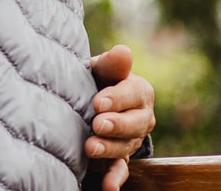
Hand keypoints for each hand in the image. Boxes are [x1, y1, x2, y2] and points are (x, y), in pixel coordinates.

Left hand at [84, 45, 155, 190]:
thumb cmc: (95, 80)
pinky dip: (114, 179)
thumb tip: (123, 52)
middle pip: (134, 123)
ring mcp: (130, 139)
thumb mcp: (101, 69)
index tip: (98, 102)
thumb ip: (111, 64)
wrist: (88, 101)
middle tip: (97, 124)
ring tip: (90, 148)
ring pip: (124, 146)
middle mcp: (140, 118)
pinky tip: (107, 187)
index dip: (117, 99)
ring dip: (108, 149)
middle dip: (115, 125)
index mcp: (139, 92)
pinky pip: (119, 170)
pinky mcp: (119, 158)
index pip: (133, 94)